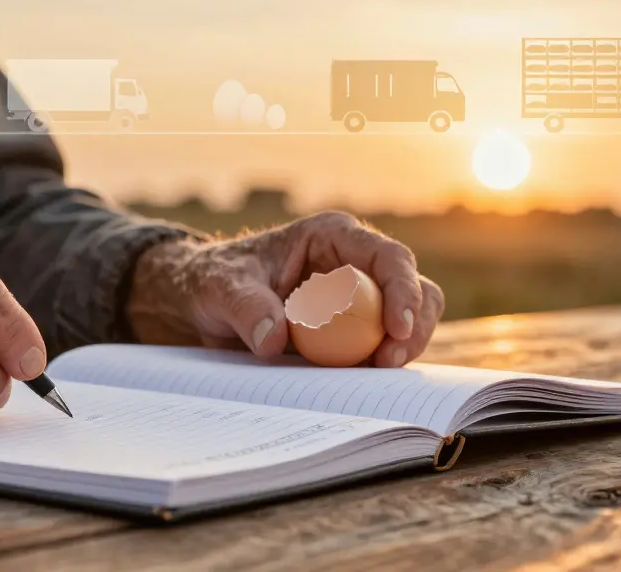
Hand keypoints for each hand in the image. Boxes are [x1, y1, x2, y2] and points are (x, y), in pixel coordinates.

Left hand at [127, 212, 444, 367]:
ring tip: (376, 375)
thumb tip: (273, 341)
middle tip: (388, 363)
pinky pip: (380, 347)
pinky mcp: (351, 329)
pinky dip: (379, 365)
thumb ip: (246, 308)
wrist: (205, 300)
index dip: (402, 290)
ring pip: (407, 321)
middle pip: (414, 289)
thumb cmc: (214, 279)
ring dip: (402, 349)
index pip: (387, 257)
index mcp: (332, 236)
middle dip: (412, 327)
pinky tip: (360, 384)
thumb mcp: (221, 288)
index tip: (395, 329)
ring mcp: (358, 297)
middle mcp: (355, 263)